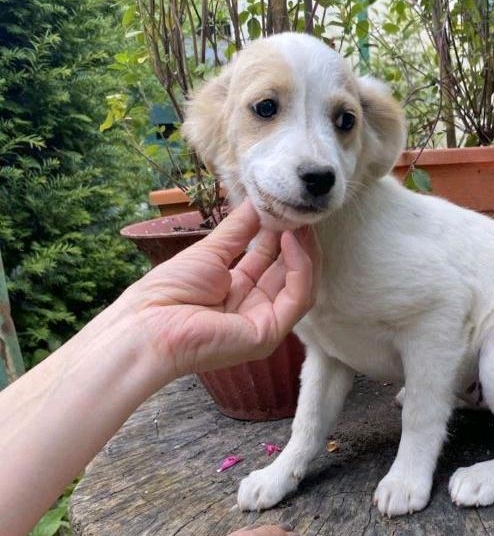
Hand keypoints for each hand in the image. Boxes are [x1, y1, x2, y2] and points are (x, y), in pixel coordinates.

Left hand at [123, 201, 318, 376]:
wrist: (148, 324)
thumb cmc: (168, 290)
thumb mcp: (211, 251)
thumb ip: (239, 229)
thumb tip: (258, 201)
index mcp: (237, 291)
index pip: (269, 261)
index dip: (280, 234)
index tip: (285, 206)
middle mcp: (254, 308)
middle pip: (288, 273)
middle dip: (297, 240)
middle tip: (300, 208)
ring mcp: (264, 323)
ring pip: (301, 285)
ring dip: (304, 251)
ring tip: (300, 220)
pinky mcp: (269, 333)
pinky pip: (297, 297)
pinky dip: (300, 267)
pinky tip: (291, 240)